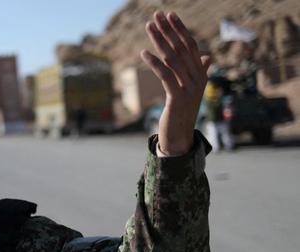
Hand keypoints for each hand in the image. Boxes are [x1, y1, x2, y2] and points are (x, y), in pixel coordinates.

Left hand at [140, 11, 211, 154]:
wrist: (180, 136)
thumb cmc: (182, 111)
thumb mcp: (190, 90)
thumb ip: (200, 71)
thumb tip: (207, 57)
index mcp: (201, 73)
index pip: (190, 45)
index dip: (180, 29)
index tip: (170, 15)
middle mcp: (198, 78)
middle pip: (181, 48)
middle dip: (168, 30)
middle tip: (156, 15)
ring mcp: (190, 88)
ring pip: (172, 59)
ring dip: (159, 41)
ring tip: (148, 27)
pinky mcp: (178, 98)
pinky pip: (165, 75)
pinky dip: (154, 63)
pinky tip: (143, 53)